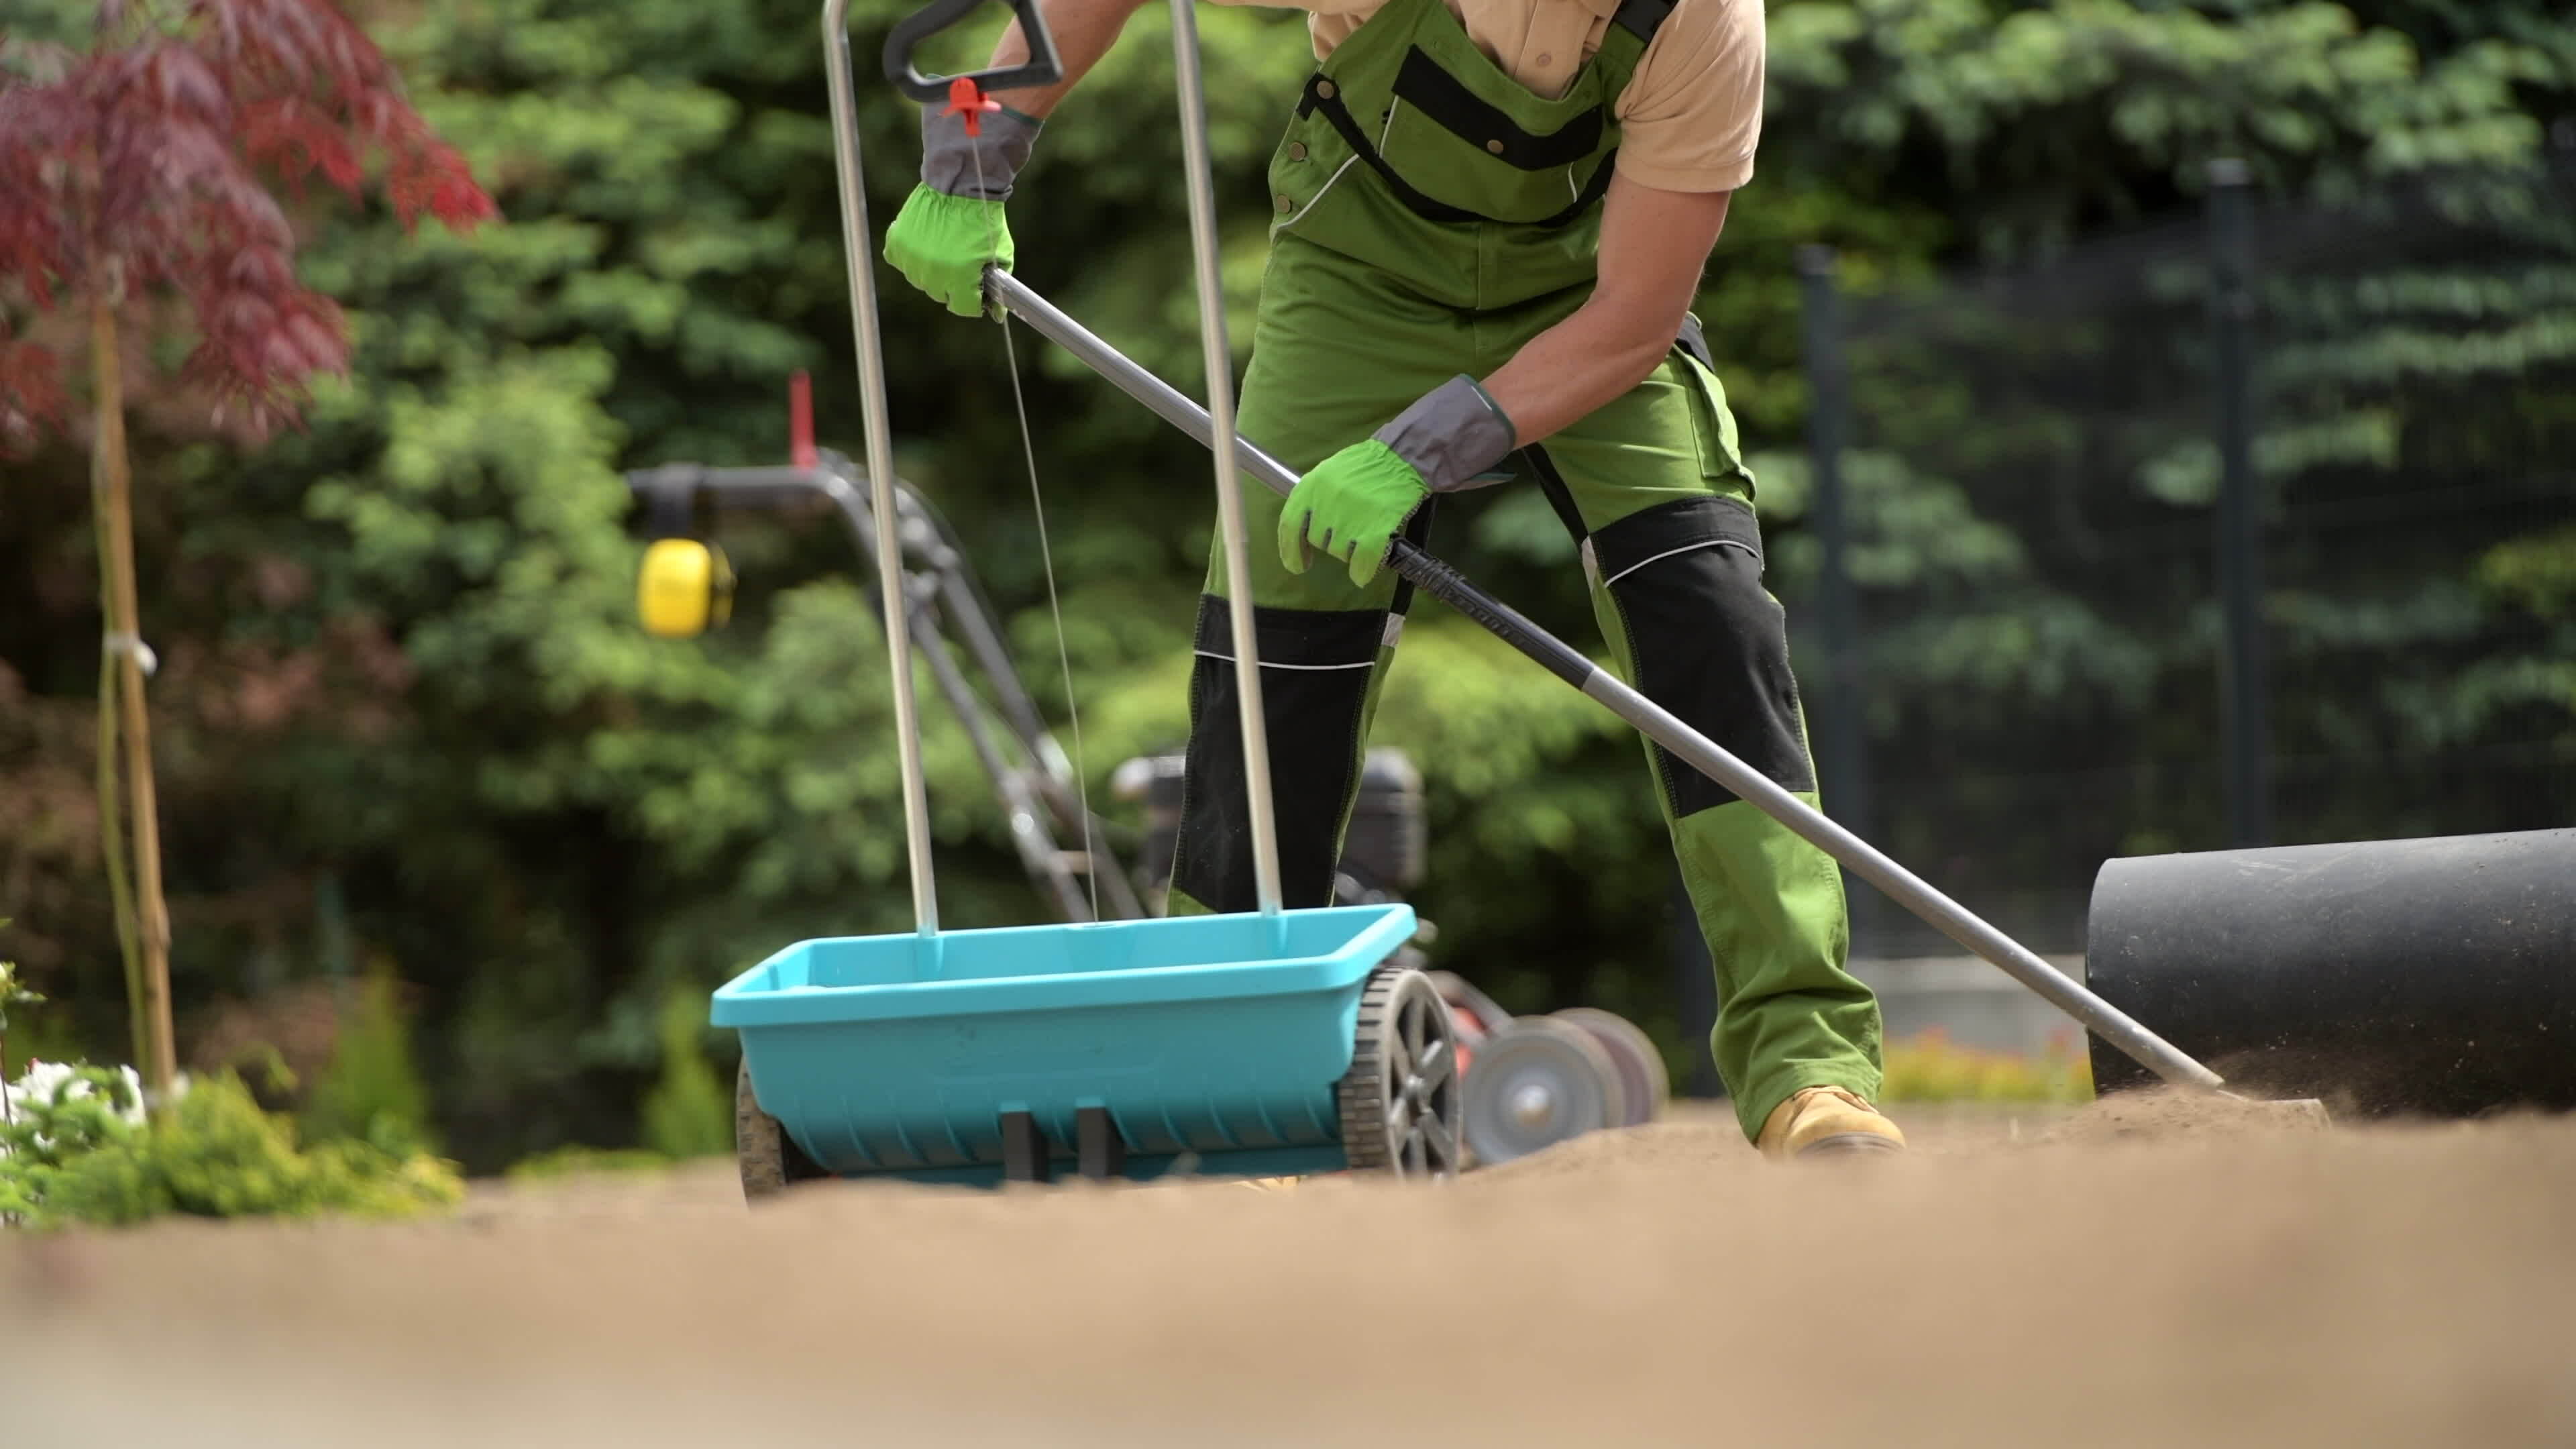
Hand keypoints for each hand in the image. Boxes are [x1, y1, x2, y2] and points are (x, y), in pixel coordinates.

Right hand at [885, 186, 1012, 317]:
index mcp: (959, 277)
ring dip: (931, 271)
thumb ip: (997, 286)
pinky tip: (925, 243)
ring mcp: (912, 258)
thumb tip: (996, 313)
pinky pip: (901, 262)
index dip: (972, 302)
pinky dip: (912, 256)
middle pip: (940, 295)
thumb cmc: (983, 220)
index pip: (963, 308)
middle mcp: (932, 271)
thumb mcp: (1000, 254)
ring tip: (943, 249)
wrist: (959, 185)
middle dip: (952, 285)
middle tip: (960, 265)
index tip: (975, 293)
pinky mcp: (897, 244)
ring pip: (920, 281)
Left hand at [1277, 440, 1430, 588]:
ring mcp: (1350, 518)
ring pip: (1340, 553)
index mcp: (1310, 486)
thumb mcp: (1328, 473)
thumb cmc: (1364, 466)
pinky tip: (1362, 573)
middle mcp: (1326, 503)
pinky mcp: (1376, 529)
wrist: (1400, 457)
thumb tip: (1303, 531)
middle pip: (1318, 541)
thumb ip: (1313, 499)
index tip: (1298, 565)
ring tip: (1365, 532)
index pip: (1289, 526)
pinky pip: (1362, 562)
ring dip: (1350, 551)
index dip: (1290, 550)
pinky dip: (1361, 571)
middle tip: (1350, 528)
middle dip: (1332, 541)